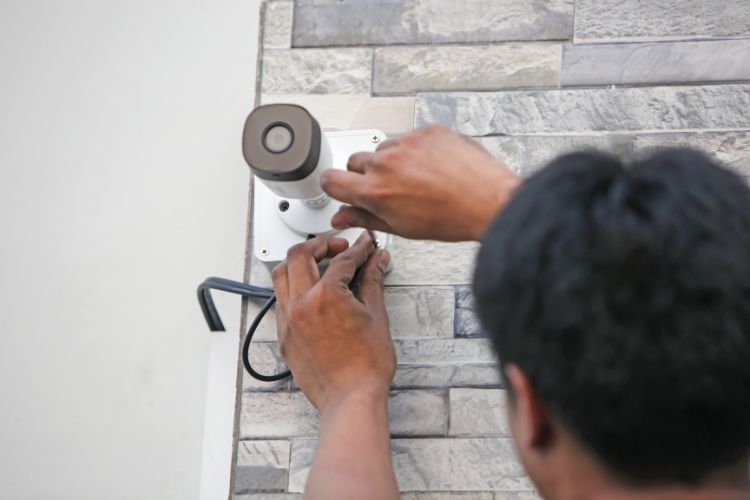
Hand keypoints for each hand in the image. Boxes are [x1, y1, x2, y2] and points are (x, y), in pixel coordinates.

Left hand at [271, 232, 394, 412]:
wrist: (351, 400)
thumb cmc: (366, 368)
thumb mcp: (376, 317)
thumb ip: (372, 282)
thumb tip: (376, 262)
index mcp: (326, 297)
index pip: (342, 260)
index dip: (358, 249)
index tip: (365, 246)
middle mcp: (301, 305)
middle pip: (299, 256)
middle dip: (320, 244)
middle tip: (338, 246)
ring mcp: (288, 321)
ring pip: (281, 276)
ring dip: (298, 263)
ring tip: (317, 263)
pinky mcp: (284, 337)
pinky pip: (280, 302)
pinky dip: (292, 288)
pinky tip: (307, 291)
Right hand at [321, 124, 519, 241]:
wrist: (489, 201)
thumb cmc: (451, 218)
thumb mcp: (401, 227)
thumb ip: (364, 218)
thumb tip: (341, 218)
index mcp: (375, 190)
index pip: (331, 179)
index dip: (334, 185)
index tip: (341, 186)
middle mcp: (386, 162)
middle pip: (356, 160)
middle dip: (366, 174)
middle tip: (389, 187)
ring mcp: (407, 142)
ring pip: (383, 147)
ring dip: (391, 160)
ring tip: (417, 178)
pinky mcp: (427, 130)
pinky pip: (409, 137)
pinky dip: (415, 149)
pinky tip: (432, 166)